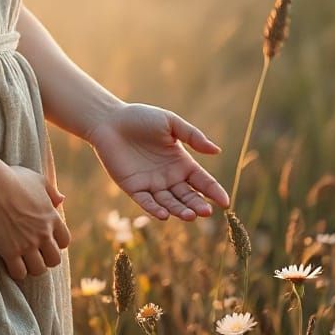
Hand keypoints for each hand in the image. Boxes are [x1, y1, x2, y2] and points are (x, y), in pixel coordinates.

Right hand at [0, 165, 70, 280]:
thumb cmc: (12, 179)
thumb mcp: (37, 180)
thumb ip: (51, 191)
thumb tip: (61, 200)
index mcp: (51, 217)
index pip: (64, 241)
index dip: (56, 243)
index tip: (45, 240)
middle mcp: (43, 234)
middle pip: (54, 260)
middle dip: (45, 258)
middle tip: (34, 253)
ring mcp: (27, 244)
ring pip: (38, 270)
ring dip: (31, 267)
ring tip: (22, 260)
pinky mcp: (10, 252)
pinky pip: (19, 273)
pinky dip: (16, 271)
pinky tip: (10, 262)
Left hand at [87, 103, 229, 220]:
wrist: (109, 120)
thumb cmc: (140, 118)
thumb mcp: (169, 122)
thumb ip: (192, 136)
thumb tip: (216, 151)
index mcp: (181, 162)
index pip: (202, 181)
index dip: (214, 192)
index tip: (225, 203)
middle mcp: (169, 177)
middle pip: (188, 196)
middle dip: (198, 205)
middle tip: (205, 212)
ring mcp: (152, 184)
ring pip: (170, 203)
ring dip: (179, 211)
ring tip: (189, 215)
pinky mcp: (133, 188)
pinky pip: (146, 202)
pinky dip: (154, 209)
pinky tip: (163, 214)